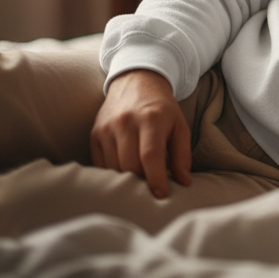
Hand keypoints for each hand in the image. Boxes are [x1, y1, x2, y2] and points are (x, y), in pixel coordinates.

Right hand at [90, 69, 192, 197]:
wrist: (136, 81)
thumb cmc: (162, 109)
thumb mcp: (179, 126)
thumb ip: (182, 155)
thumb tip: (184, 183)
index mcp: (151, 119)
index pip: (150, 156)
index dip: (156, 179)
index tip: (161, 196)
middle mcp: (125, 122)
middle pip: (130, 165)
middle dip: (142, 182)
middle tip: (152, 190)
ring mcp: (106, 128)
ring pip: (113, 168)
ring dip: (126, 180)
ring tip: (139, 182)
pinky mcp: (95, 134)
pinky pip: (100, 164)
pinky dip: (112, 174)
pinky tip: (124, 174)